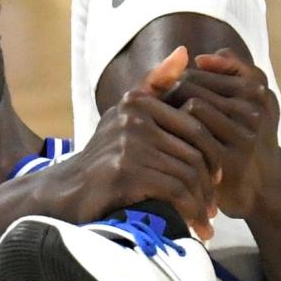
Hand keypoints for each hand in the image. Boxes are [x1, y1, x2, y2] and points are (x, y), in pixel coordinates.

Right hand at [43, 47, 225, 236]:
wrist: (65, 193)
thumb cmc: (101, 159)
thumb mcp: (126, 116)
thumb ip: (155, 85)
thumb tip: (184, 52)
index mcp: (138, 101)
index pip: (196, 126)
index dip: (212, 156)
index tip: (215, 181)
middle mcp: (134, 116)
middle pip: (195, 151)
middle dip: (209, 185)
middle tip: (213, 209)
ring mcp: (128, 143)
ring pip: (187, 173)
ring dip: (201, 203)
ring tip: (205, 223)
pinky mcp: (124, 172)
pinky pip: (174, 191)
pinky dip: (189, 212)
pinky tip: (194, 228)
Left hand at [165, 50, 280, 222]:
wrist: (266, 185)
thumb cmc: (248, 136)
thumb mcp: (252, 101)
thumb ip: (232, 71)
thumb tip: (199, 58)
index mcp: (255, 89)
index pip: (195, 75)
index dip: (171, 89)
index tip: (161, 108)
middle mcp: (252, 107)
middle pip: (191, 88)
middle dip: (167, 101)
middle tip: (153, 119)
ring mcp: (243, 133)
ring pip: (193, 108)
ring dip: (171, 118)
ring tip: (160, 130)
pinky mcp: (231, 159)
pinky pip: (194, 139)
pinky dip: (178, 141)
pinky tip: (169, 149)